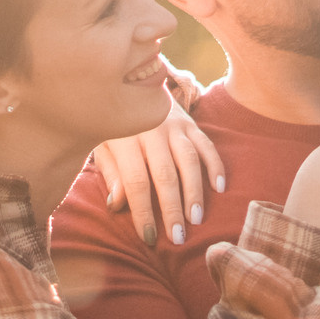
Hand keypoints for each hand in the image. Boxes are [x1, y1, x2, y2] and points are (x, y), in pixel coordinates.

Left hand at [93, 97, 226, 245]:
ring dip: (194, 192)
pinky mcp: (190, 123)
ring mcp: (173, 125)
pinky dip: (215, 166)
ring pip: (189, 161)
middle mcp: (151, 131)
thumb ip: (111, 173)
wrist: (129, 82)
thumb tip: (117, 204)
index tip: (148, 236)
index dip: (143, 211)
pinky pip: (206, 145)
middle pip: (165, 174)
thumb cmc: (113, 125)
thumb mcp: (100, 145)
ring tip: (196, 218)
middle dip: (172, 208)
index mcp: (124, 138)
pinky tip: (219, 188)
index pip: (135, 181)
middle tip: (178, 237)